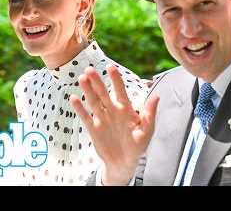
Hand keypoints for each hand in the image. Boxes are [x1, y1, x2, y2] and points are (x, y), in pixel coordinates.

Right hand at [70, 64, 158, 184]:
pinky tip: (73, 98)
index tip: (110, 67)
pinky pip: (85, 116)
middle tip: (89, 69)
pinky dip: (79, 108)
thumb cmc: (138, 146)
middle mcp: (113, 111)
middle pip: (103, 93)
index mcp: (126, 109)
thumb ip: (149, 113)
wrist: (124, 163)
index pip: (120, 91)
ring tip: (82, 78)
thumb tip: (156, 96)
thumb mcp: (147, 131)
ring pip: (93, 101)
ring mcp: (102, 119)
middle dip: (97, 81)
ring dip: (87, 90)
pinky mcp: (93, 129)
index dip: (116, 79)